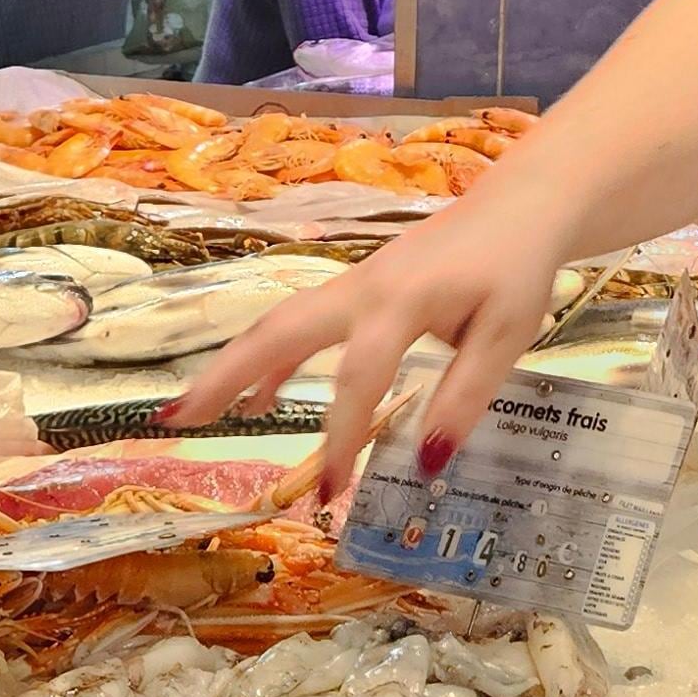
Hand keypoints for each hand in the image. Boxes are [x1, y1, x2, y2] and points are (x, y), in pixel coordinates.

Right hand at [166, 194, 575, 499]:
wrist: (520, 205)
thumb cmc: (517, 268)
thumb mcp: (508, 335)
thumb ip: (465, 396)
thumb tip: (426, 462)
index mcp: (401, 302)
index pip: (357, 378)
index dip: (339, 437)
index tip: (328, 491)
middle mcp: (362, 289)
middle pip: (280, 331)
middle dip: (226, 376)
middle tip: (177, 421)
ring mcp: (354, 284)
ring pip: (280, 322)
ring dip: (235, 365)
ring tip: (192, 412)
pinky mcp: (358, 287)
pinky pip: (302, 321)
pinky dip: (272, 357)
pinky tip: (259, 396)